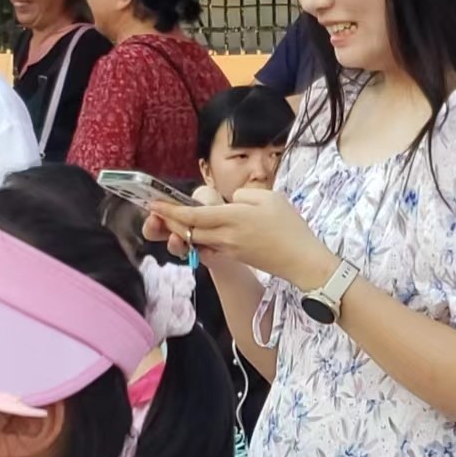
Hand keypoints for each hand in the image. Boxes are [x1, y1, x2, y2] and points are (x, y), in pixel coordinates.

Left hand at [145, 187, 337, 292]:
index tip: (153, 203)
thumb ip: (243, 196)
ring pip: (197, 239)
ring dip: (182, 230)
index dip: (170, 210)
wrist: (301, 260)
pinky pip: (209, 246)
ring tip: (171, 220)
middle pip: (189, 229)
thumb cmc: (290, 226)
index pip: (194, 215)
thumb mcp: (270, 198)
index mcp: (233, 217)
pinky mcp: (234, 256)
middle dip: (169, 221)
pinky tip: (198, 232)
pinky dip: (198, 239)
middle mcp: (226, 235)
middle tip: (155, 211)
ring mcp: (229, 249)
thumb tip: (228, 201)